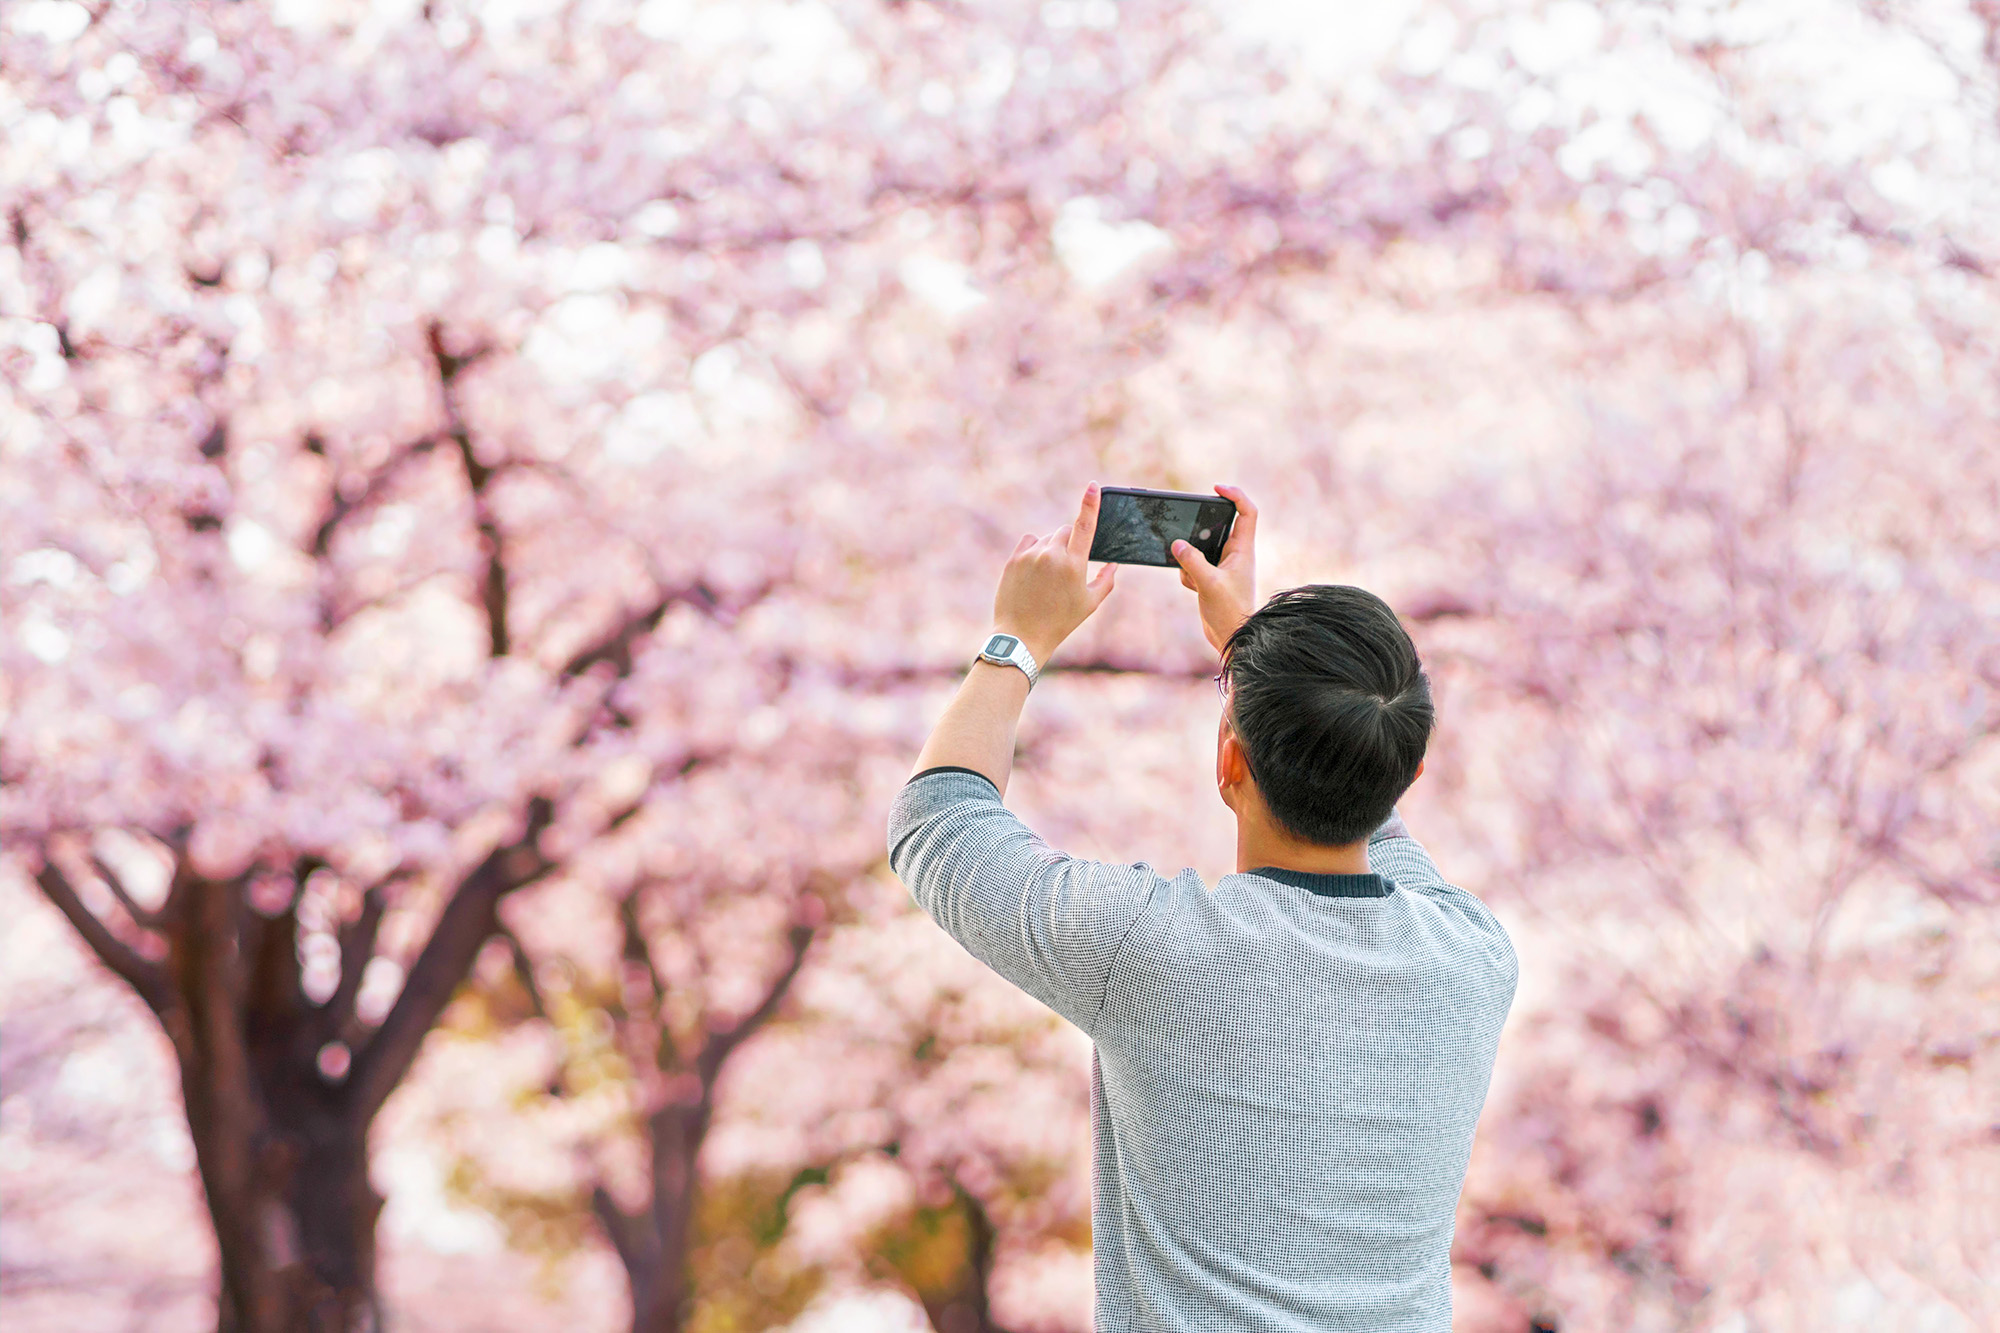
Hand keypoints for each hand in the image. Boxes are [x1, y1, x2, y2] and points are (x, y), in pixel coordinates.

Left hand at [992, 483, 1117, 664]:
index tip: (1093, 486)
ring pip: (1047, 538)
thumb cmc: (1060, 622)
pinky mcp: (1013, 559)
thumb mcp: (1089, 604)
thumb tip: (1114, 564)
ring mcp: (1030, 555)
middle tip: (1069, 565)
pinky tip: (1035, 568)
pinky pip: (1029, 542)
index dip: (1090, 503)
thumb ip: (1106, 581)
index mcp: (1074, 564)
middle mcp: (1051, 554)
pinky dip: (1035, 549)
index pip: (1085, 525)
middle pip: (1065, 531)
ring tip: (1049, 577)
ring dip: (1052, 548)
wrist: (1022, 636)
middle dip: (1071, 541)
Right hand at [1171, 483, 1257, 653]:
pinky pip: (1194, 565)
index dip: (1235, 495)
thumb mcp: (1209, 584)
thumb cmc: (1230, 612)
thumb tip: (1177, 544)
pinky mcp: (1212, 578)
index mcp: (1242, 550)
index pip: (1247, 512)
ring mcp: (1222, 566)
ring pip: (1201, 547)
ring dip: (1190, 558)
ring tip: (1193, 575)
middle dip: (1200, 531)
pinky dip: (1188, 574)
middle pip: (1219, 527)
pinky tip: (1193, 588)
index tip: (1216, 489)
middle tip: (1188, 533)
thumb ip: (1192, 561)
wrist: (1232, 638)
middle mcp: (1234, 555)